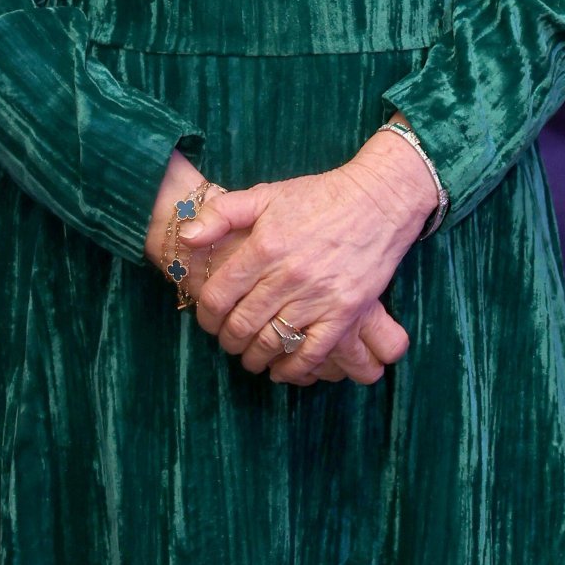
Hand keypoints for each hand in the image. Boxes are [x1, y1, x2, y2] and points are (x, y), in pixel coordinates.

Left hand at [181, 131, 436, 386]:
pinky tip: (281, 370)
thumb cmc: (319, 197)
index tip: (208, 320)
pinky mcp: (345, 313)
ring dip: (254, 357)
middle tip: (228, 341)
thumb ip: (221, 213)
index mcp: (264, 246)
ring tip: (251, 356)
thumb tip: (186, 237)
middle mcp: (287, 275)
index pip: (219, 295)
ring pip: (272, 343)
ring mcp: (318, 297)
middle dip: (228, 340)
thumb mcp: (266, 194)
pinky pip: (311, 354)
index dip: (206, 315)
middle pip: (242, 325)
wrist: (377, 201)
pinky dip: (291, 369)